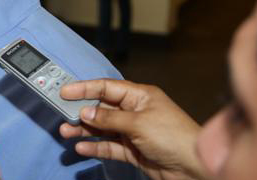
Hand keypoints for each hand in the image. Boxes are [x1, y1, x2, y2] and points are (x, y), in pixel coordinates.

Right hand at [59, 79, 206, 179]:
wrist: (194, 168)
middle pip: (102, 108)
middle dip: (81, 111)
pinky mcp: (133, 151)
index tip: (65, 91)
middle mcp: (135, 111)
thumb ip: (109, 118)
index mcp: (140, 96)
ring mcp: (133, 132)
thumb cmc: (175, 137)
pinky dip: (95, 146)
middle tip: (61, 114)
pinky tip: (82, 147)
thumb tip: (86, 112)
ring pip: (102, 128)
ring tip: (66, 132)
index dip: (85, 88)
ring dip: (84, 130)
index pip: (107, 88)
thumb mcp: (139, 123)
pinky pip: (109, 147)